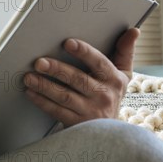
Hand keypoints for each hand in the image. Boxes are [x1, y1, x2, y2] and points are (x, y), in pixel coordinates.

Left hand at [23, 28, 138, 126]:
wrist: (109, 130)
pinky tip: (30, 92)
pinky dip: (42, 101)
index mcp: (114, 79)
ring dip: (44, 86)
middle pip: (78, 80)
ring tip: (29, 77)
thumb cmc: (111, 94)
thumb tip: (133, 30)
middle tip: (39, 62)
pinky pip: (56, 111)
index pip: (99, 63)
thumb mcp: (122, 74)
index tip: (67, 43)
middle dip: (57, 69)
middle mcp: (103, 95)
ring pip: (64, 96)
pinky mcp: (77, 124)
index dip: (84, 52)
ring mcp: (90, 111)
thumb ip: (124, 51)